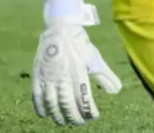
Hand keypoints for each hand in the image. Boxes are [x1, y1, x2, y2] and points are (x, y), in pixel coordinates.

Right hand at [32, 0, 122, 125]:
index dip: (87, 110)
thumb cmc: (80, 44)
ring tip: (64, 122)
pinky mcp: (37, 75)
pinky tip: (45, 114)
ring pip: (51, 102)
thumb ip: (105, 75)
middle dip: (73, 116)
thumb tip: (116, 90)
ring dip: (57, 114)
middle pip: (66, 103)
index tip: (93, 116)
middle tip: (79, 122)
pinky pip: (37, 95)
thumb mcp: (95, 58)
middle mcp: (62, 76)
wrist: (60, 29)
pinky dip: (40, 107)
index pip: (83, 97)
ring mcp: (48, 76)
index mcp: (78, 72)